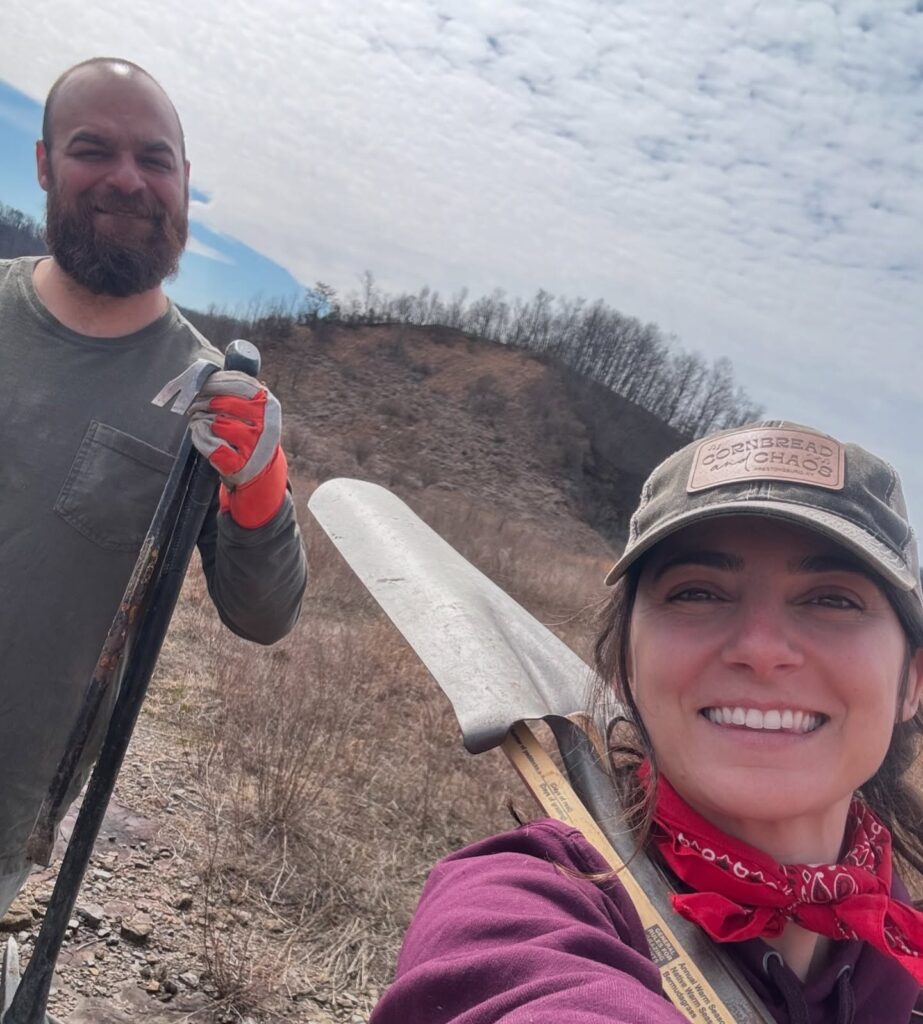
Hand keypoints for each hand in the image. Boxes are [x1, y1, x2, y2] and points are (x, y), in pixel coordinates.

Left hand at [186, 371, 288, 527]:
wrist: (261, 471)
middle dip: (202, 402)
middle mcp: (265, 424)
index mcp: (268, 404)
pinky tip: (201, 436)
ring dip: (200, 421)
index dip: (214, 381)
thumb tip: (206, 372)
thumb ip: (239, 390)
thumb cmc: (250, 433)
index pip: (238, 383)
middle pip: (222, 402)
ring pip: (214, 423)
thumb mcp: (254, 410)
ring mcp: (253, 446)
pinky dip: (200, 438)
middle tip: (194, 405)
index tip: (200, 384)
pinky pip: (209, 445)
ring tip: (200, 422)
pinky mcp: (238, 464)